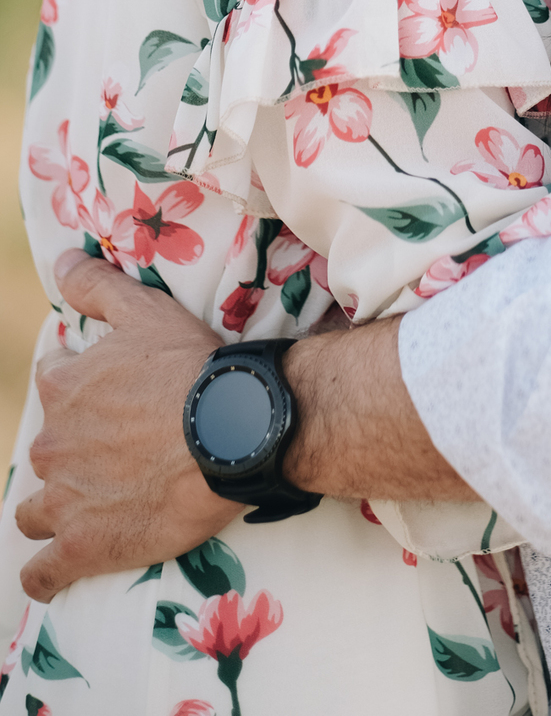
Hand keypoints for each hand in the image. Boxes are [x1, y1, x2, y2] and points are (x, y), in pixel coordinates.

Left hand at [16, 251, 235, 601]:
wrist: (230, 432)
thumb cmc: (192, 368)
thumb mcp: (147, 310)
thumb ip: (97, 284)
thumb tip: (60, 260)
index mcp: (64, 388)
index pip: (55, 384)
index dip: (83, 389)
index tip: (113, 397)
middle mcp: (54, 443)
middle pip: (48, 448)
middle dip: (73, 449)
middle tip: (116, 451)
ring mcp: (64, 500)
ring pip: (36, 511)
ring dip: (54, 507)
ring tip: (90, 505)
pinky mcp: (84, 547)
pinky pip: (44, 572)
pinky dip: (47, 573)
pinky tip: (58, 569)